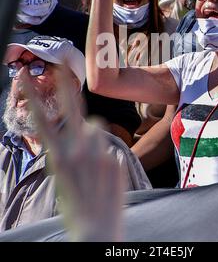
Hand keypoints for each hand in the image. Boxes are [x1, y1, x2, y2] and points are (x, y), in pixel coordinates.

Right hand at [20, 66, 122, 241]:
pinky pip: (107, 145)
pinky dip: (105, 153)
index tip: (25, 75)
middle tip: (61, 66)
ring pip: (95, 125)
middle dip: (65, 86)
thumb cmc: (75, 205)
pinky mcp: (113, 159)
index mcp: (57, 157)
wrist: (96, 230)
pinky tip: (103, 175)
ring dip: (92, 133)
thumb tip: (88, 125)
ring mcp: (96, 154)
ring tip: (91, 159)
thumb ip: (73, 148)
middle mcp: (75, 151)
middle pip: (72, 108)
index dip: (32, 95)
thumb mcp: (63, 177)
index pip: (41, 119)